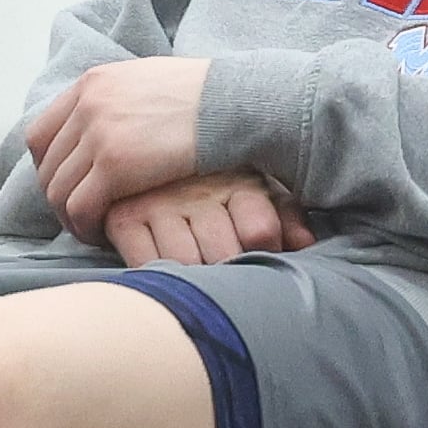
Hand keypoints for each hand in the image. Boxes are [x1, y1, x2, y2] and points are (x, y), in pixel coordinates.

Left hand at [24, 54, 213, 236]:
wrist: (234, 103)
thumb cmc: (207, 98)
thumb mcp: (148, 82)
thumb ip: (119, 100)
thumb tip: (107, 122)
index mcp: (92, 83)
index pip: (41, 133)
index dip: (49, 167)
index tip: (68, 186)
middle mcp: (87, 104)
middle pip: (47, 165)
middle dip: (58, 196)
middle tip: (79, 217)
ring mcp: (98, 134)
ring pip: (59, 190)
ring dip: (70, 217)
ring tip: (91, 229)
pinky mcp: (115, 166)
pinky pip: (80, 207)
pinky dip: (85, 226)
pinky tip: (102, 234)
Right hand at [104, 167, 312, 266]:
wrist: (146, 151)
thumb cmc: (217, 183)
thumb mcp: (258, 191)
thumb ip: (286, 216)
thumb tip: (304, 243)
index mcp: (239, 181)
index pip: (260, 230)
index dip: (264, 252)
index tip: (258, 254)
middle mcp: (198, 191)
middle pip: (224, 254)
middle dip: (227, 270)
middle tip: (224, 270)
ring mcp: (158, 203)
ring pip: (186, 263)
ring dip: (194, 276)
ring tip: (197, 271)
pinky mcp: (123, 217)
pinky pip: (145, 263)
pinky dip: (158, 274)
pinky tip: (165, 269)